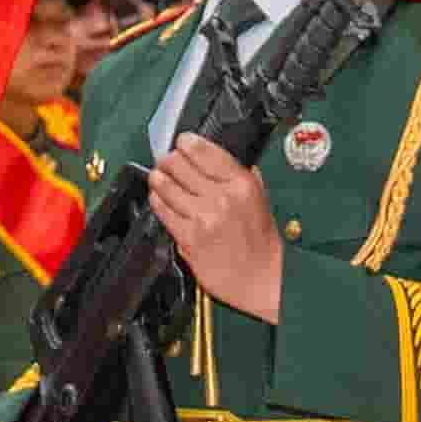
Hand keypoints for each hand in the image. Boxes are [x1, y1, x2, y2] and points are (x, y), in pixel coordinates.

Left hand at [151, 135, 284, 320]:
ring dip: (159, 177)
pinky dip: (157, 199)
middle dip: (169, 160)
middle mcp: (222, 198)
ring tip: (159, 176)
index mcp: (242, 183)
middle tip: (168, 161)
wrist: (263, 278)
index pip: (203, 151)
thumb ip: (239, 175)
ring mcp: (203, 218)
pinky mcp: (188, 238)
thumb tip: (214, 156)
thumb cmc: (262, 240)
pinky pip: (162, 210)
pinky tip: (159, 197)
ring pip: (166, 185)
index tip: (182, 143)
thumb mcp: (260, 198)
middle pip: (178, 164)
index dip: (186, 143)